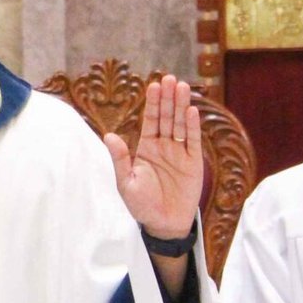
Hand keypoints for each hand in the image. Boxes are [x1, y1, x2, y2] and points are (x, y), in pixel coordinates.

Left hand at [104, 73, 202, 239]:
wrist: (163, 224)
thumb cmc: (142, 205)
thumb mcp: (126, 182)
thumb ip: (119, 159)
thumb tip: (108, 135)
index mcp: (147, 148)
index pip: (150, 120)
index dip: (153, 103)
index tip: (154, 85)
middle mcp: (164, 146)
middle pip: (167, 117)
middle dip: (168, 98)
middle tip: (170, 78)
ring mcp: (180, 153)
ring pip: (180, 124)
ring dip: (181, 105)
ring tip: (182, 86)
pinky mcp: (193, 163)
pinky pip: (193, 141)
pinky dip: (193, 126)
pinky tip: (192, 110)